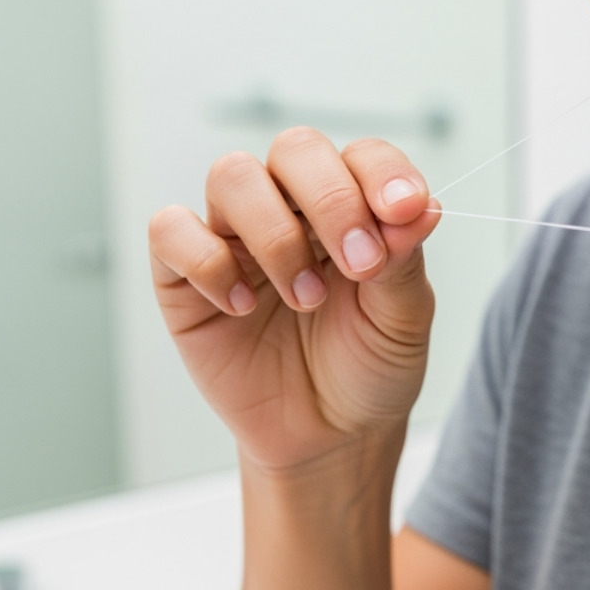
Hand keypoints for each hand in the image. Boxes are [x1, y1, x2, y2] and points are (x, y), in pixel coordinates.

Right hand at [149, 128, 438, 473]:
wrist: (327, 439)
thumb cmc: (366, 369)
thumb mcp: (403, 321)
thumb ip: (405, 260)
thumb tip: (419, 207)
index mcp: (352, 207)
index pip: (361, 156)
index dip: (383, 173)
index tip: (404, 212)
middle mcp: (290, 208)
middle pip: (295, 149)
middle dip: (332, 199)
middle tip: (359, 264)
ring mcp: (234, 237)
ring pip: (232, 177)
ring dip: (276, 235)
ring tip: (306, 299)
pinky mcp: (184, 276)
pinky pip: (171, 231)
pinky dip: (208, 262)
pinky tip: (240, 308)